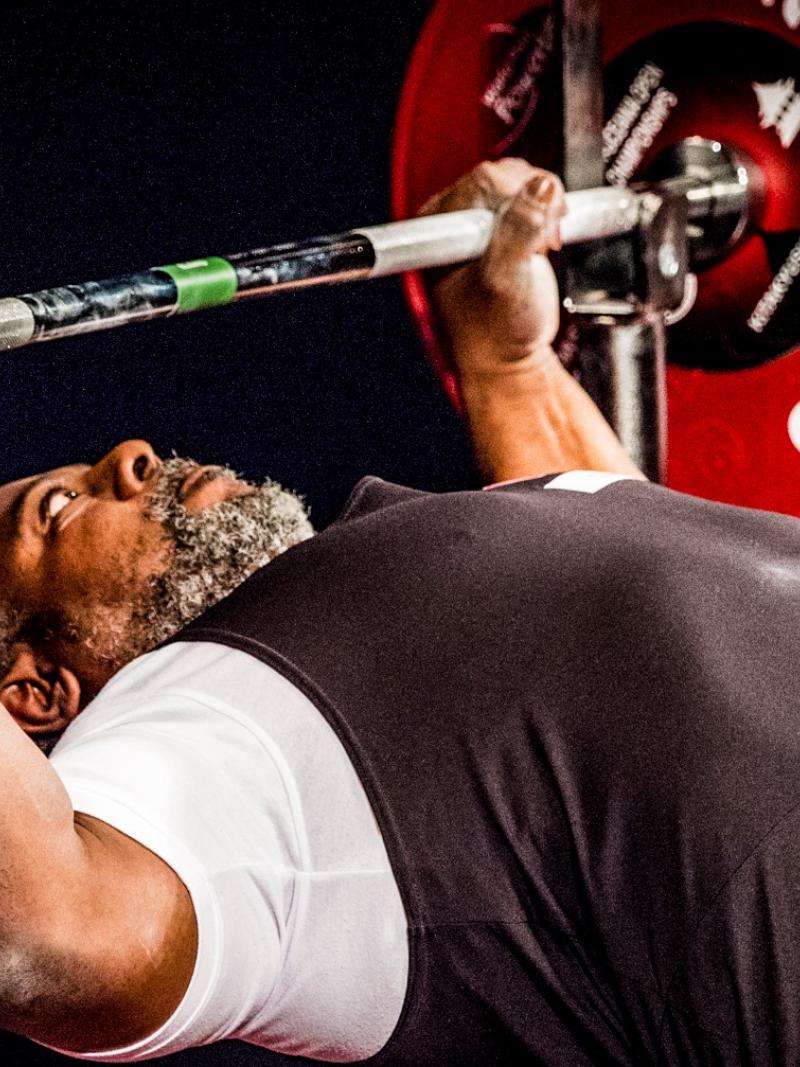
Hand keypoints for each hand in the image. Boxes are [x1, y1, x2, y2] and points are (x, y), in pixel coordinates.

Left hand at [418, 158, 566, 379]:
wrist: (510, 358)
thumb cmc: (498, 332)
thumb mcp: (508, 282)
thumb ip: (521, 231)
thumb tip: (541, 186)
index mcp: (436, 230)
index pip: (483, 181)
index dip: (519, 197)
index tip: (538, 229)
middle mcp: (451, 219)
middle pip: (504, 175)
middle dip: (535, 202)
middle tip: (545, 242)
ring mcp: (476, 219)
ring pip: (521, 180)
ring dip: (544, 206)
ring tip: (543, 246)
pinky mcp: (501, 223)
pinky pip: (530, 193)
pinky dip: (547, 211)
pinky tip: (544, 240)